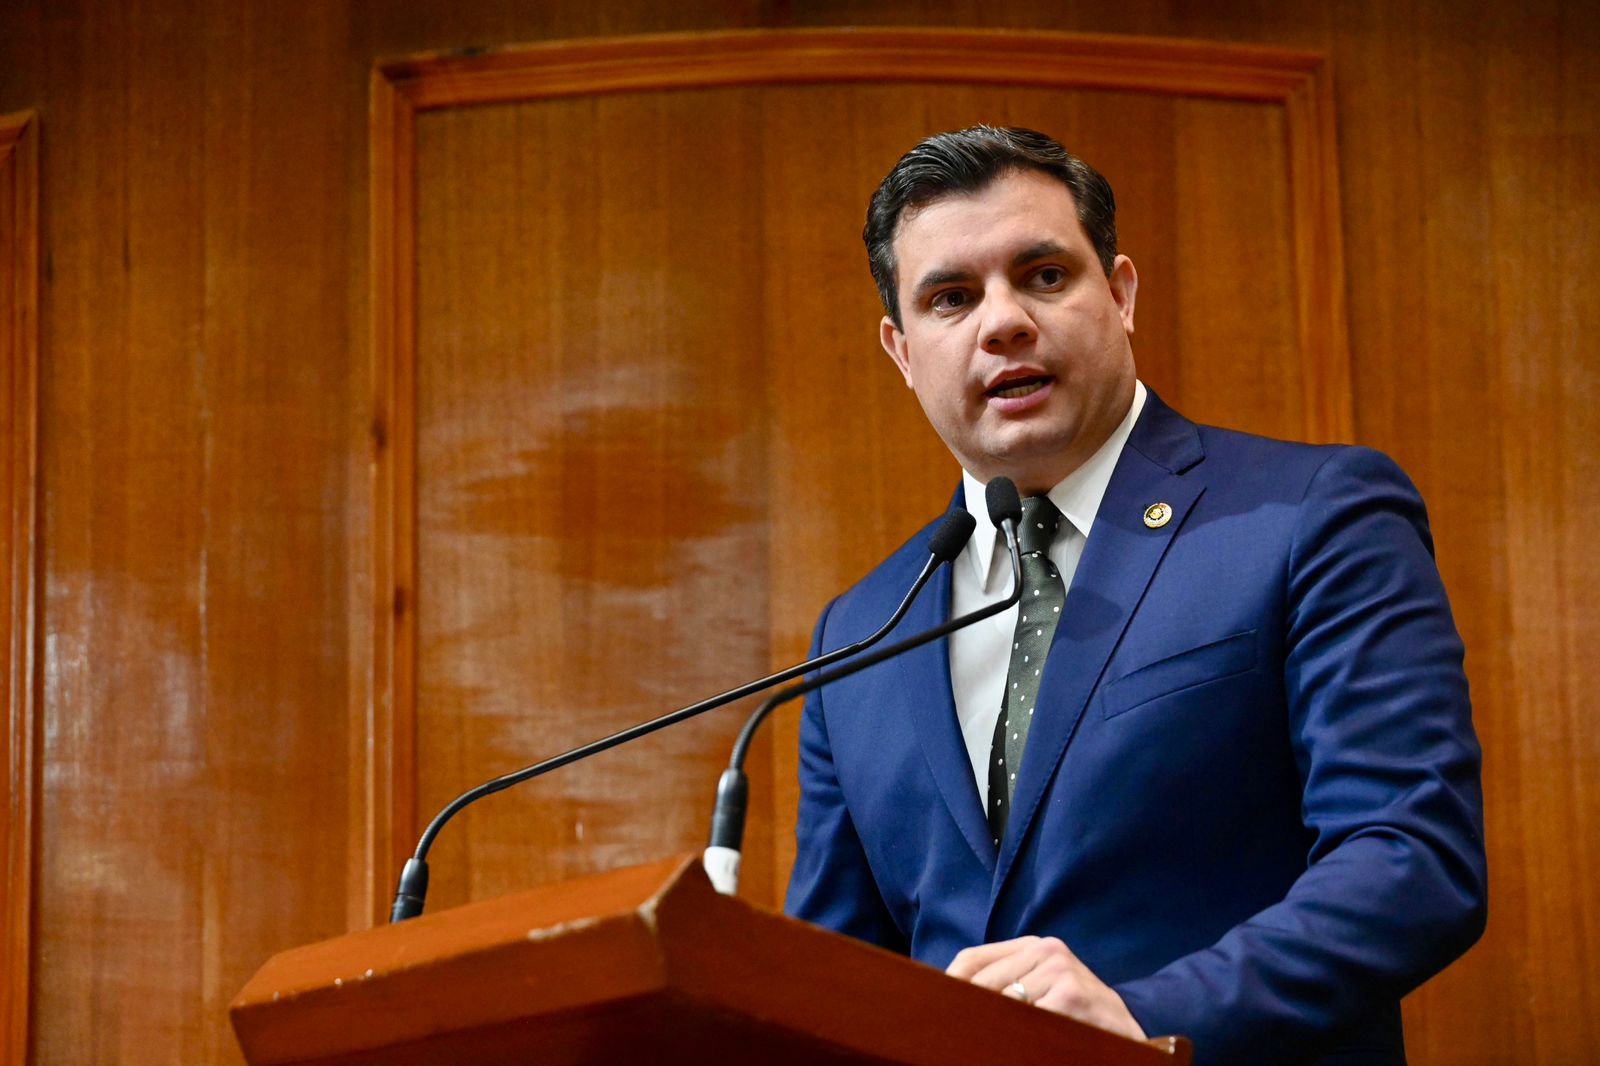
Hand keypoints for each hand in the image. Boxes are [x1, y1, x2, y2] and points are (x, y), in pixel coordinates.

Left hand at [946, 935, 1146, 1040]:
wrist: (1128, 1030)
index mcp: (1032, 945)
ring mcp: (1060, 970)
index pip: (972, 959)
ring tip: (992, 1040)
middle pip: (982, 981)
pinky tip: (1025, 1044)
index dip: (949, 984)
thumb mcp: (1039, 988)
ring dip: (994, 1027)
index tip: (937, 1008)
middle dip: (970, 1010)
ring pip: (1003, 1002)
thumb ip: (1003, 984)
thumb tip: (949, 995)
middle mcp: (1046, 949)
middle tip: (959, 1031)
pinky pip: (1028, 1020)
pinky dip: (1020, 1037)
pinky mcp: (1071, 995)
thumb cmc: (1075, 1013)